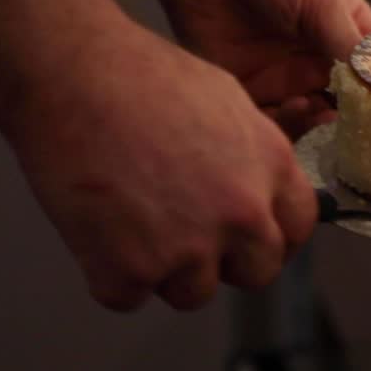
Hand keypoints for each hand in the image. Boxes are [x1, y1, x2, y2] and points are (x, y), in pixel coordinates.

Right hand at [6, 22, 316, 310]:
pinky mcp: (130, 270)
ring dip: (167, 270)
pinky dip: (110, 272)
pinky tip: (98, 225)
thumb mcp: (226, 100)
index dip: (275, 237)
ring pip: (193, 293)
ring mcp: (188, 248)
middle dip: (227, 262)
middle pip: (257, 273)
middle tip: (189, 236)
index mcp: (271, 167)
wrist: (72, 75)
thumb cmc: (140, 75)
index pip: (298, 228)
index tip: (253, 239)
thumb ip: (252, 156)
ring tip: (133, 219)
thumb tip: (258, 190)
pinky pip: (129, 296)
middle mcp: (241, 214)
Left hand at [144, 0, 370, 137]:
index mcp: (341, 19)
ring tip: (322, 111)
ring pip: (311, 111)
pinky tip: (294, 109)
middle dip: (355, 111)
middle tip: (360, 118)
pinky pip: (270, 116)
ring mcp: (280, 68)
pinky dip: (286, 122)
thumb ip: (349, 41)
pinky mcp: (245, 83)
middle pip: (346, 94)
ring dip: (321, 119)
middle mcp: (314, 48)